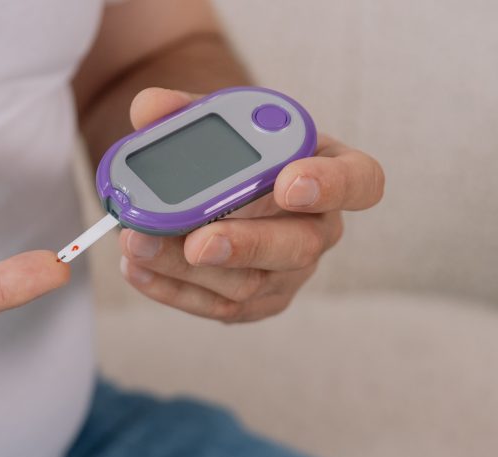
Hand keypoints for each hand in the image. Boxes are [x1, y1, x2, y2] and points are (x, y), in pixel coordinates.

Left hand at [118, 88, 384, 322]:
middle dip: (245, 245)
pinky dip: (172, 289)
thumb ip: (185, 109)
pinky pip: (217, 306)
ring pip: (249, 283)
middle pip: (300, 245)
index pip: (360, 181)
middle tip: (198, 242)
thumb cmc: (232, 153)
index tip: (287, 182)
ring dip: (187, 270)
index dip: (332, 185)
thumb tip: (147, 108)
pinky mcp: (256, 303)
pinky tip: (137, 269)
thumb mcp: (214, 123)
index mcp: (328, 169)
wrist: (215, 191)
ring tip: (139, 245)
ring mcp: (289, 272)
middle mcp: (319, 227)